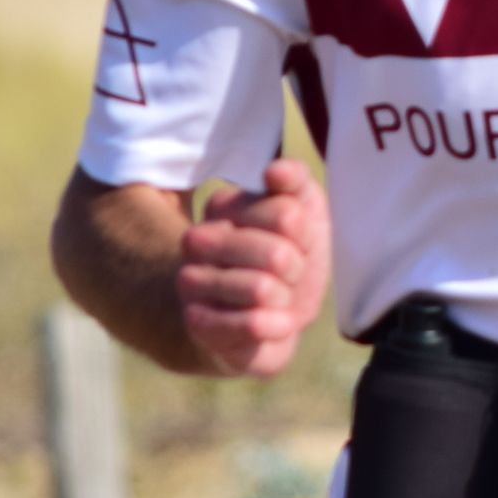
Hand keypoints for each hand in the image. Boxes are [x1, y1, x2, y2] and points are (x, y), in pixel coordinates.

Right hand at [177, 159, 331, 375]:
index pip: (288, 215)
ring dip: (284, 299)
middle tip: (285, 275)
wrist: (275, 317)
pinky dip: (275, 326)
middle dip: (295, 270)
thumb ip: (295, 181)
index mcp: (222, 205)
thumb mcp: (305, 214)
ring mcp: (191, 282)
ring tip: (274, 298)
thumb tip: (274, 171)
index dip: (305, 236)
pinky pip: (251, 325)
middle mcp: (197, 240)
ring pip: (261, 290)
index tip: (293, 242)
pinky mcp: (197, 322)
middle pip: (276, 255)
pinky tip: (272, 322)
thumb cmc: (290, 260)